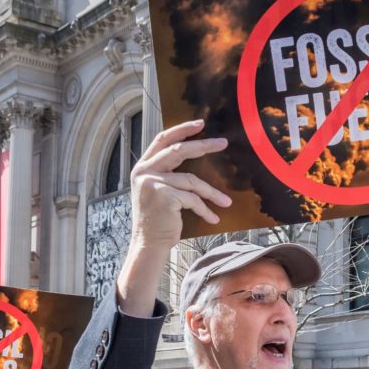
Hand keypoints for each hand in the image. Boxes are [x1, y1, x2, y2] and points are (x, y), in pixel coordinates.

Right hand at [127, 120, 230, 250]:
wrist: (148, 245)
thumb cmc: (158, 221)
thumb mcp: (158, 192)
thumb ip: (168, 174)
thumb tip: (193, 158)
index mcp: (142, 168)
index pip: (162, 140)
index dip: (181, 129)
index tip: (200, 123)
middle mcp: (144, 172)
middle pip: (178, 151)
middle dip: (203, 145)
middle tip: (222, 142)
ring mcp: (153, 183)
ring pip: (191, 180)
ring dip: (211, 192)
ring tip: (226, 201)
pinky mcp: (165, 196)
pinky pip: (192, 198)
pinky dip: (205, 209)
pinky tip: (213, 218)